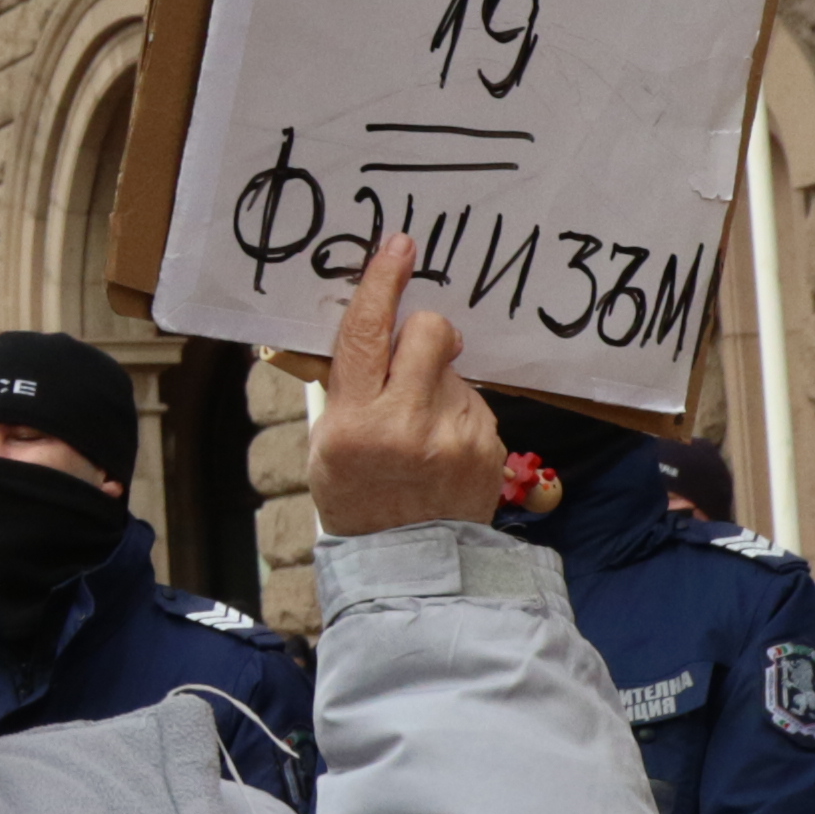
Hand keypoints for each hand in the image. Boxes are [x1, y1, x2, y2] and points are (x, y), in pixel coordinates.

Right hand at [309, 236, 506, 537]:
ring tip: (421, 431)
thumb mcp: (326, 445)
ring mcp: (454, 436)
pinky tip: (442, 450)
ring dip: (437, 383)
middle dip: (423, 330)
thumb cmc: (357, 498)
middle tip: (414, 352)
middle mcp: (407, 425)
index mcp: (355, 422)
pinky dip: (457, 413)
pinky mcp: (488, 446)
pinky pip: (474, 401)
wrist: (409, 565)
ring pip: (453, 368)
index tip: (399, 248)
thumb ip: (345, 386)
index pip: (368, 333)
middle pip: (430, 332)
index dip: (382, 283)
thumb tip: (365, 326)